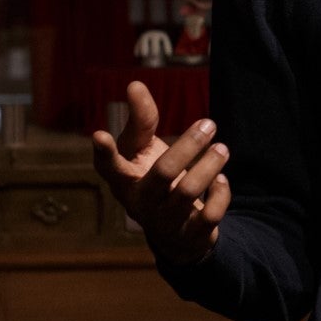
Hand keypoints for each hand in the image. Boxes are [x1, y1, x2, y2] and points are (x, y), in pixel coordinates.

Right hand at [91, 81, 228, 264]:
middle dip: (188, 146)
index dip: (103, 152)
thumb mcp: (142, 151)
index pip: (109, 167)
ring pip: (188, 192)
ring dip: (209, 166)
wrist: (173, 232)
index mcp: (124, 180)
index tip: (99, 134)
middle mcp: (141, 203)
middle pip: (163, 173)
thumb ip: (141, 121)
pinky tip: (222, 179)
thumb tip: (134, 84)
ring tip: (222, 147)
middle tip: (209, 123)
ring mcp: (165, 222)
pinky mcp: (190, 235)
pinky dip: (220, 194)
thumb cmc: (153, 179)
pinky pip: (209, 215)